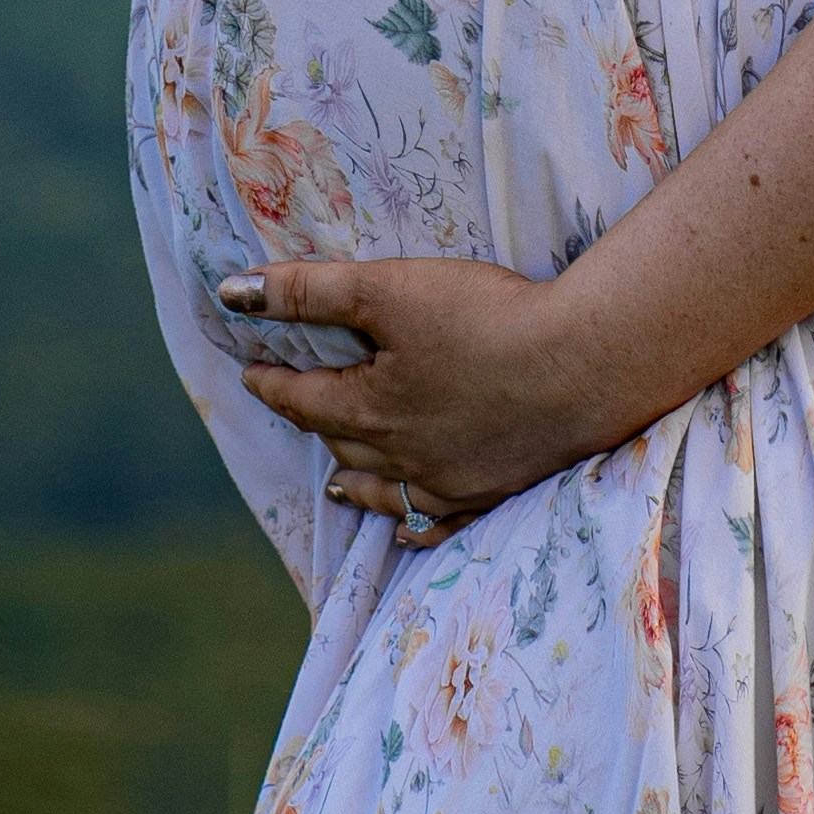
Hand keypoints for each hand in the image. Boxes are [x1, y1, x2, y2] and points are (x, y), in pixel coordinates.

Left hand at [225, 256, 608, 537]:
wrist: (580, 367)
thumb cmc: (484, 319)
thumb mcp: (388, 289)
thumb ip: (310, 291)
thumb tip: (233, 292)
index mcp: (368, 408)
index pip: (302, 399)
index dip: (272, 383)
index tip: (252, 371)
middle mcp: (400, 456)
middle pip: (340, 441)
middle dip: (311, 422)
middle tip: (297, 406)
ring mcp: (448, 482)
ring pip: (382, 488)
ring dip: (353, 479)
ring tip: (334, 479)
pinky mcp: (493, 491)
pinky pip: (437, 522)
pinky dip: (411, 524)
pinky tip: (405, 524)